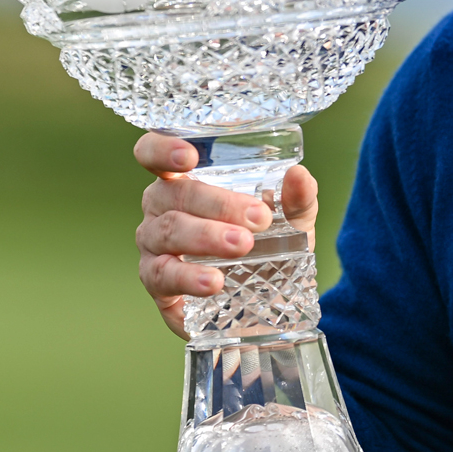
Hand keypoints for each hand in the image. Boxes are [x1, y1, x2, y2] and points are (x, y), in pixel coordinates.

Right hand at [132, 133, 319, 338]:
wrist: (264, 301)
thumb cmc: (266, 246)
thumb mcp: (289, 221)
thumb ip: (295, 198)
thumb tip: (299, 175)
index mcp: (184, 180)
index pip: (154, 153)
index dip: (163, 149)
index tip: (191, 156)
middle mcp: (160, 207)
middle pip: (173, 193)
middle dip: (217, 203)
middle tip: (258, 218)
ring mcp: (153, 245)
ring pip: (167, 231)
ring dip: (205, 236)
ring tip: (242, 246)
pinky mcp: (155, 283)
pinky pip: (163, 275)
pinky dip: (189, 277)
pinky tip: (214, 281)